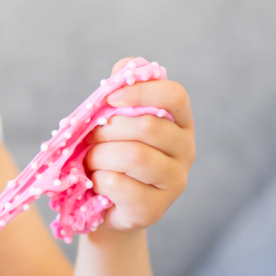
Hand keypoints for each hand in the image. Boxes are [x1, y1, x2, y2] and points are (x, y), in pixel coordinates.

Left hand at [83, 57, 195, 236]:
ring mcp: (175, 181)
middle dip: (106, 131)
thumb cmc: (109, 156)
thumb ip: (119, 92)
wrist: (102, 206)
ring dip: (99, 156)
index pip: (175, 95)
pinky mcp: (155, 209)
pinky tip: (96, 182)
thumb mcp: (111, 123)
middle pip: (147, 126)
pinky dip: (98, 180)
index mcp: (179, 122)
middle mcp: (185, 150)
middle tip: (90, 140)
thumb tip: (125, 66)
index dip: (142, 91)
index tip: (110, 99)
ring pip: (133, 155)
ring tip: (90, 162)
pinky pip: (120, 185)